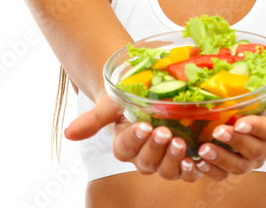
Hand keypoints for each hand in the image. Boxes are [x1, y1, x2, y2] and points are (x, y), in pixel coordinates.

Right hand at [64, 94, 201, 181]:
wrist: (152, 92)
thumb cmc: (129, 98)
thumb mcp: (113, 102)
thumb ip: (93, 119)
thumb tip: (68, 134)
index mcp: (125, 144)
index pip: (125, 148)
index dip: (133, 139)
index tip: (141, 125)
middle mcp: (143, 157)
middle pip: (145, 162)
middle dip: (154, 148)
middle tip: (164, 131)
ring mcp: (164, 159)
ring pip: (165, 170)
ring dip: (172, 159)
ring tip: (179, 141)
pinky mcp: (184, 159)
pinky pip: (187, 172)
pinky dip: (191, 169)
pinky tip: (196, 159)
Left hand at [187, 64, 265, 180]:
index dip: (261, 129)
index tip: (242, 121)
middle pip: (257, 151)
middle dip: (236, 143)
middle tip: (217, 131)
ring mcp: (258, 154)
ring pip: (242, 165)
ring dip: (223, 160)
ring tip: (204, 149)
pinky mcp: (243, 157)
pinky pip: (229, 170)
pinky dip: (214, 170)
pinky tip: (197, 163)